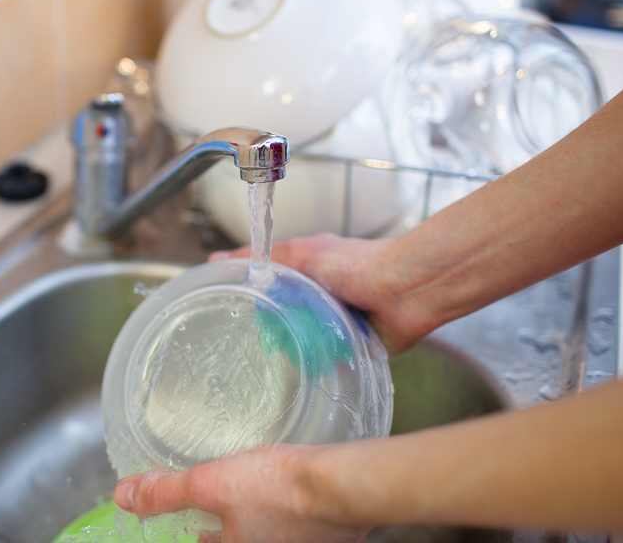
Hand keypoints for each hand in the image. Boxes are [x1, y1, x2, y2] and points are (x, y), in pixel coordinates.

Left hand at [113, 444, 370, 542]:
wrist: (346, 486)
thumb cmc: (280, 490)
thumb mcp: (211, 485)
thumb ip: (165, 494)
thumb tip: (124, 497)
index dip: (188, 535)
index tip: (186, 524)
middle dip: (214, 529)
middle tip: (204, 513)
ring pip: (257, 538)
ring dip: (244, 524)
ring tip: (236, 499)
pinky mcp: (320, 541)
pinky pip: (284, 532)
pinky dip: (273, 517)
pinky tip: (275, 494)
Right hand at [209, 233, 432, 353]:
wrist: (404, 290)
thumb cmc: (356, 264)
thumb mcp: (300, 254)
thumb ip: (263, 258)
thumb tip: (218, 260)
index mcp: (308, 272)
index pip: (268, 285)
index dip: (250, 297)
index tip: (228, 308)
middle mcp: (319, 296)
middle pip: (282, 315)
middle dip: (269, 327)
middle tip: (255, 337)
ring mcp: (334, 321)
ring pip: (300, 338)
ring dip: (292, 346)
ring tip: (277, 354)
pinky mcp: (350, 345)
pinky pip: (325, 358)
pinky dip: (316, 362)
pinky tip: (304, 367)